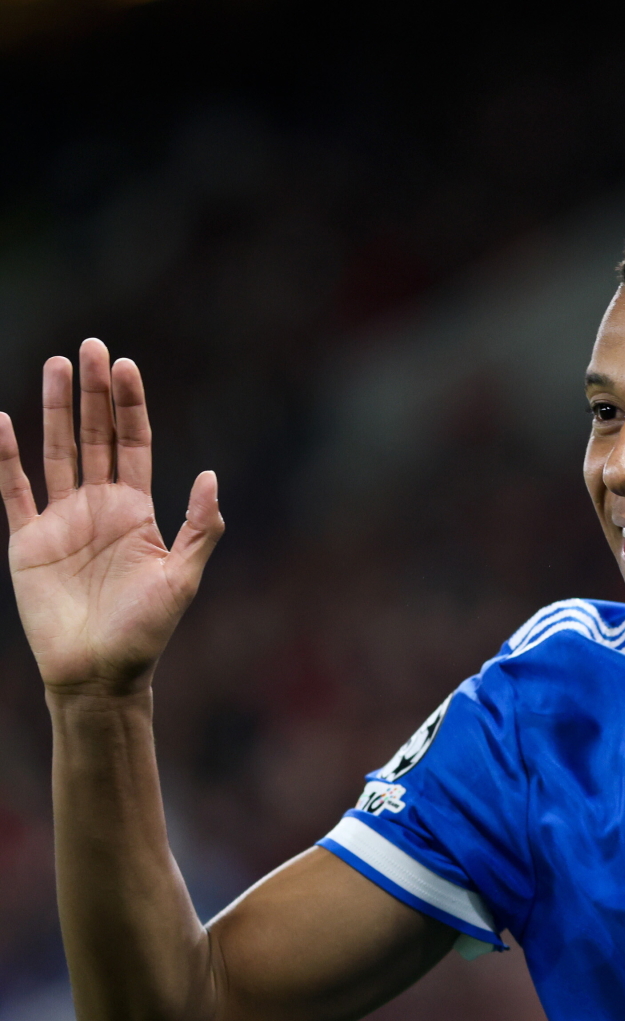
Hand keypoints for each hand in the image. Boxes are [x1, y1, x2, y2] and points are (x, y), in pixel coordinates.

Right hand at [2, 340, 222, 694]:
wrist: (99, 674)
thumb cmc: (146, 632)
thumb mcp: (183, 578)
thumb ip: (198, 527)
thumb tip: (209, 475)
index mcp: (137, 511)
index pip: (133, 444)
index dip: (130, 406)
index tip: (128, 366)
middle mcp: (99, 507)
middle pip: (94, 436)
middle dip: (94, 393)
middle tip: (92, 346)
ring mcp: (61, 521)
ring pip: (57, 452)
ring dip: (56, 409)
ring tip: (57, 365)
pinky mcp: (27, 541)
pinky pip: (12, 490)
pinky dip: (5, 457)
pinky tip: (2, 421)